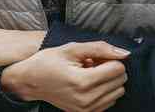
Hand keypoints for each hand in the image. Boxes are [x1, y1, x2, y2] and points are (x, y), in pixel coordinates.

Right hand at [1, 41, 129, 111]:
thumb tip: (124, 53)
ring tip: (89, 74)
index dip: (109, 58)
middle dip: (109, 69)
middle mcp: (87, 98)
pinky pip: (110, 101)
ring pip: (118, 92)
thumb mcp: (71, 49)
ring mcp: (87, 109)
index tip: (95, 57)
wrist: (30, 81)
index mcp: (83, 81)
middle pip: (120, 81)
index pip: (118, 69)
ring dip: (108, 80)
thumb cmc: (48, 62)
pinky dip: (104, 91)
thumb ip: (99, 48)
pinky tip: (89, 84)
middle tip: (91, 64)